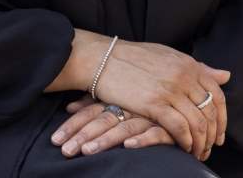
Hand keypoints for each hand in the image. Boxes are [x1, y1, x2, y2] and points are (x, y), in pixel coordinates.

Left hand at [52, 98, 175, 158]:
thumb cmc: (148, 94)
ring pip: (123, 128)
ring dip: (105, 141)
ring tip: (87, 151)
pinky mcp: (169, 124)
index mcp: (118, 97)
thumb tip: (70, 105)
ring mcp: (149, 114)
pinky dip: (142, 140)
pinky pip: (154, 132)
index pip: (91, 111)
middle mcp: (131, 104)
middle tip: (65, 151)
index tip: (55, 140)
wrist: (187, 90)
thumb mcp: (121, 96)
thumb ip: (97, 100)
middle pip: (102, 120)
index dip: (72, 125)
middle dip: (81, 136)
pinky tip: (128, 147)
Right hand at [89, 40, 229, 162]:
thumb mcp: (169, 56)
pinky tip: (182, 147)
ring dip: (200, 143)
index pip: (218, 96)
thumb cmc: (133, 58)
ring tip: (196, 152)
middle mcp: (184, 76)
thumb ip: (197, 68)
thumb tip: (225, 75)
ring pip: (198, 123)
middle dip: (213, 135)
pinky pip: (179, 128)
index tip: (219, 134)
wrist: (102, 58)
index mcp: (190, 65)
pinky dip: (185, 141)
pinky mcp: (154, 104)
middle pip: (210, 112)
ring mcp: (170, 90)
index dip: (222, 119)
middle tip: (209, 148)